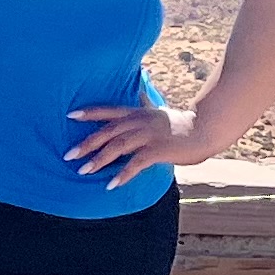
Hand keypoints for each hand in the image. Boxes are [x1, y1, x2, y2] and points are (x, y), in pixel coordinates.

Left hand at [66, 102, 218, 184]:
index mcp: (138, 113)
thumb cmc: (183, 124)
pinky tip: (112, 184)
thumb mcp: (160, 112)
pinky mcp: (158, 150)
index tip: (70, 115)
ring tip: (84, 171)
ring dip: (99, 160)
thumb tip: (140, 90)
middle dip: (87, 143)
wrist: (206, 129)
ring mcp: (149, 135)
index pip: (109, 110)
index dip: (89, 113)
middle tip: (68, 155)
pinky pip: (136, 163)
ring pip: (117, 147)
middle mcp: (140, 122)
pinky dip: (123, 174)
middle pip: (108, 131)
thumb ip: (147, 104)